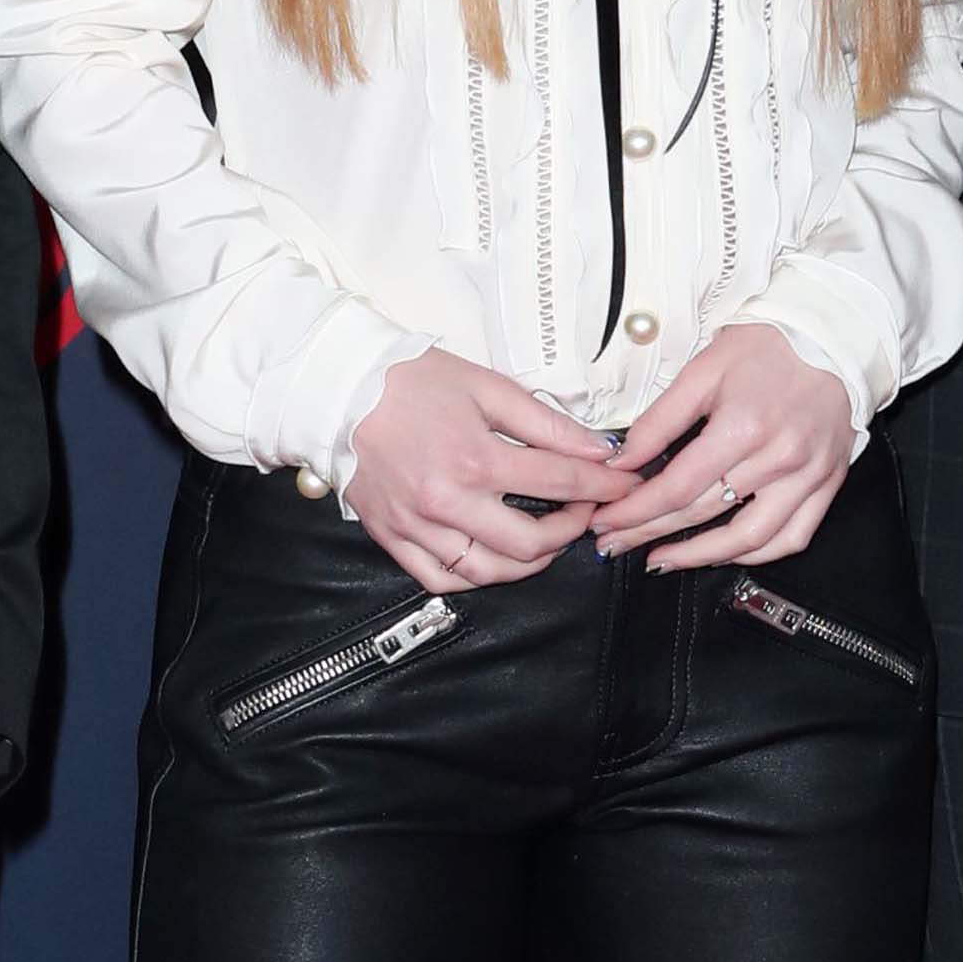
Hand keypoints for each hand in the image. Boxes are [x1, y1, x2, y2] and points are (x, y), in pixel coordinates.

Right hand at [347, 349, 631, 591]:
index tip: (624, 483)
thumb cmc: (408, 381)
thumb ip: (544, 421)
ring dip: (530, 561)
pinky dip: (475, 576)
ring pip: (490, 572)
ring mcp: (419, 527)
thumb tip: (597, 447)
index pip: (561, 480)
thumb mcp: (484, 385)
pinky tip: (493, 557)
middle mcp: (448, 502)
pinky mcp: (394, 538)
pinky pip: (442, 580)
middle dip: (572, 529)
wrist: (338, 389)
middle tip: (585, 510)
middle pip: (532, 542)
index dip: (603, 484)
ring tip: (546, 537)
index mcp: (474, 457)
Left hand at [591, 325, 854, 570]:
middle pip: (703, 513)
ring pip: (749, 539)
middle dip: (650, 533)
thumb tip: (620, 460)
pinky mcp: (827, 485)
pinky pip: (791, 538)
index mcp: (743, 426)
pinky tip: (723, 554)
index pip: (677, 486)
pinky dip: (755, 555)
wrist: (833, 338)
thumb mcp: (704, 369)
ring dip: (699, 557)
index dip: (635, 510)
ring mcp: (807, 477)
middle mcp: (778, 459)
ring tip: (662, 560)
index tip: (605, 521)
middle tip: (615, 543)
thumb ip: (660, 419)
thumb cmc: (766, 346)